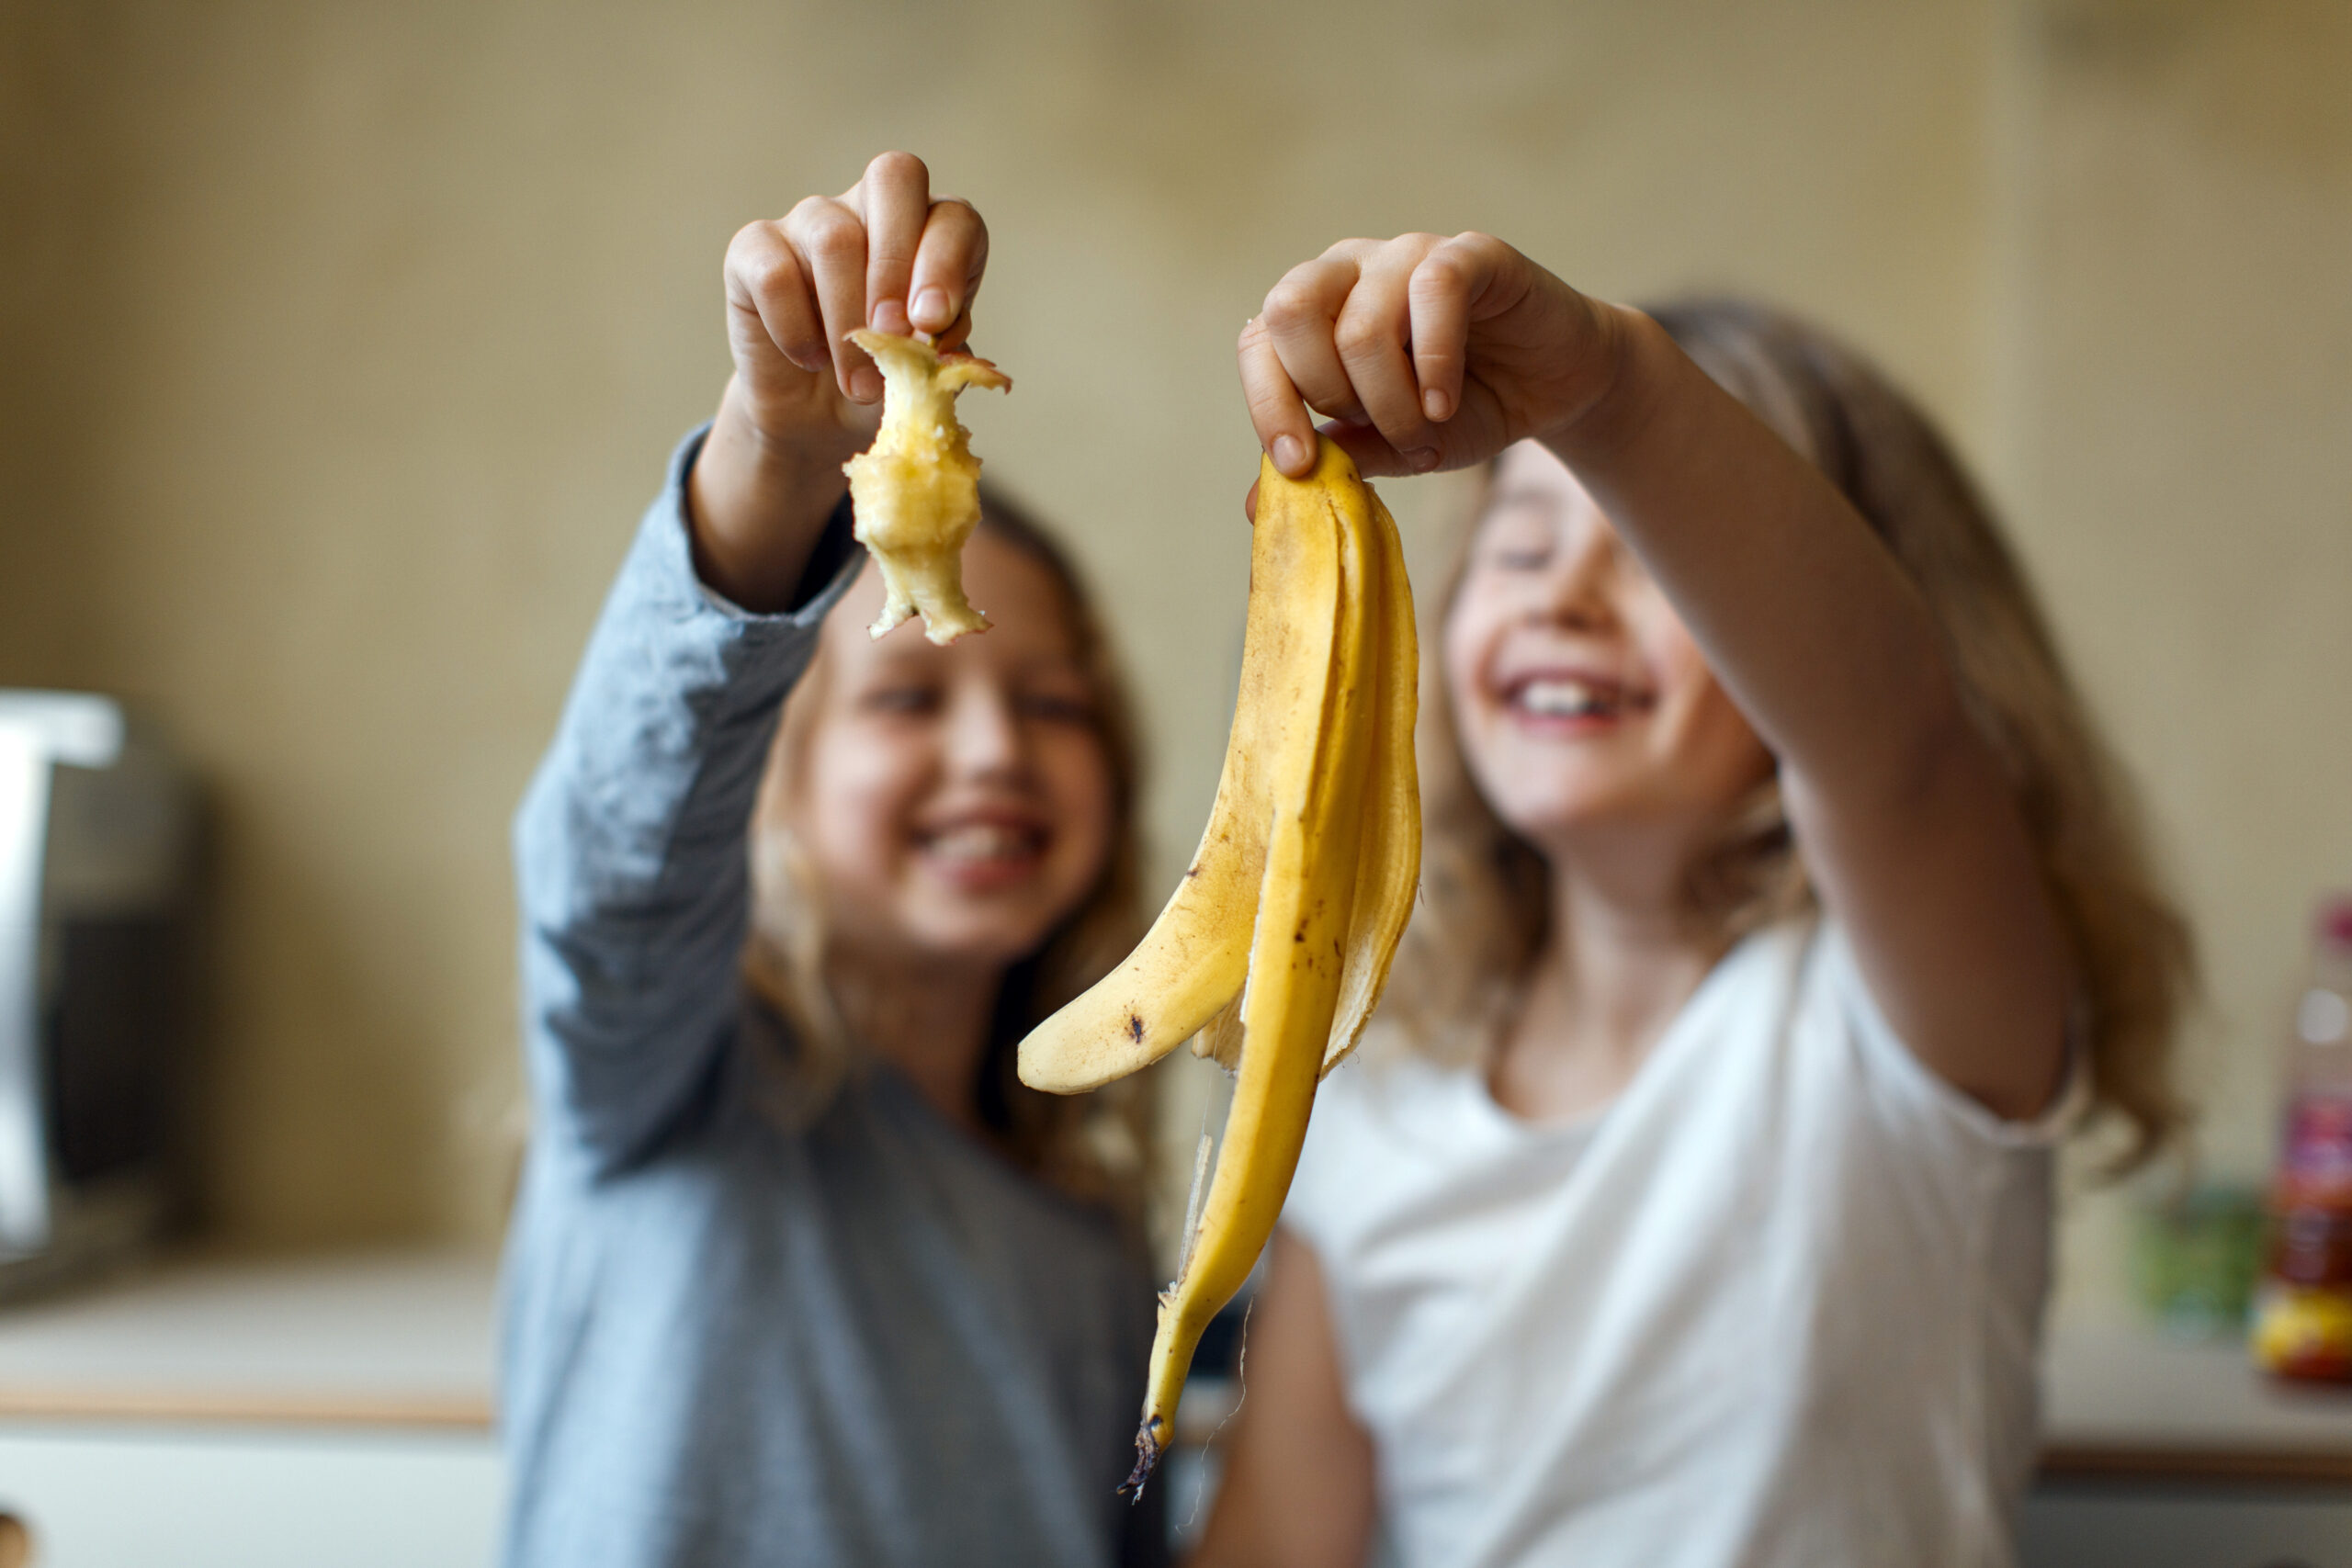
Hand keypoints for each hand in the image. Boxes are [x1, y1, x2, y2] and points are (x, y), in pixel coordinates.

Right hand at [721, 150, 989, 449]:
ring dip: (849, 322)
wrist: (821, 417)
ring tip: (858, 385)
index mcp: (929, 230)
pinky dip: (796, 328)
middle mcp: (871, 208)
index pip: (952, 217)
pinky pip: (775, 275)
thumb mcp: (927, 372)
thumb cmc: (886, 380)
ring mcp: (810, 220)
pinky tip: (810, 360)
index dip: (946, 263)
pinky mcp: (754, 249)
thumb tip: (937, 335)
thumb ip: (942, 349)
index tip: (933, 323)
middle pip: (894, 177)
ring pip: (834, 238)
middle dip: (897, 264)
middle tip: (893, 334)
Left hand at [1238, 232, 1621, 481]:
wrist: (1555, 389)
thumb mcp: (1393, 445)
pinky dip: (1435, 364)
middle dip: (1329, 393)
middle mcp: (1352, 269)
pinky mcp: (1471, 253)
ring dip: (1391, 401)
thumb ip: (1334, 458)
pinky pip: (1433, 291)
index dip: (1269, 407)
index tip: (1300, 466)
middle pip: (1289, 311)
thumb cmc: (1465, 410)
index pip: (1259, 343)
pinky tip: (1446, 403)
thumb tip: (1258, 502)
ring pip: (1360, 326)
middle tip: (1377, 426)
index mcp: (1318, 311)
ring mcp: (1408, 254)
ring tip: (1427, 424)